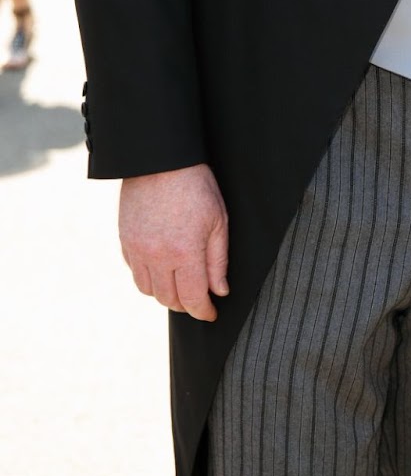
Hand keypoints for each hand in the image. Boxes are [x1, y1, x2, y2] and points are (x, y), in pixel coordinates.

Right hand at [119, 163, 228, 320]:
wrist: (160, 161)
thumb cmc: (196, 187)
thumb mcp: (218, 221)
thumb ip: (218, 260)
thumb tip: (220, 291)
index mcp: (184, 252)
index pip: (193, 298)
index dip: (204, 311)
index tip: (211, 314)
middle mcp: (156, 257)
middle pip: (170, 299)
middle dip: (187, 304)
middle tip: (199, 299)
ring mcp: (137, 250)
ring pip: (149, 290)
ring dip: (166, 294)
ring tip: (180, 286)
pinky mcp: (125, 242)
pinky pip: (135, 272)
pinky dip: (149, 278)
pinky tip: (162, 269)